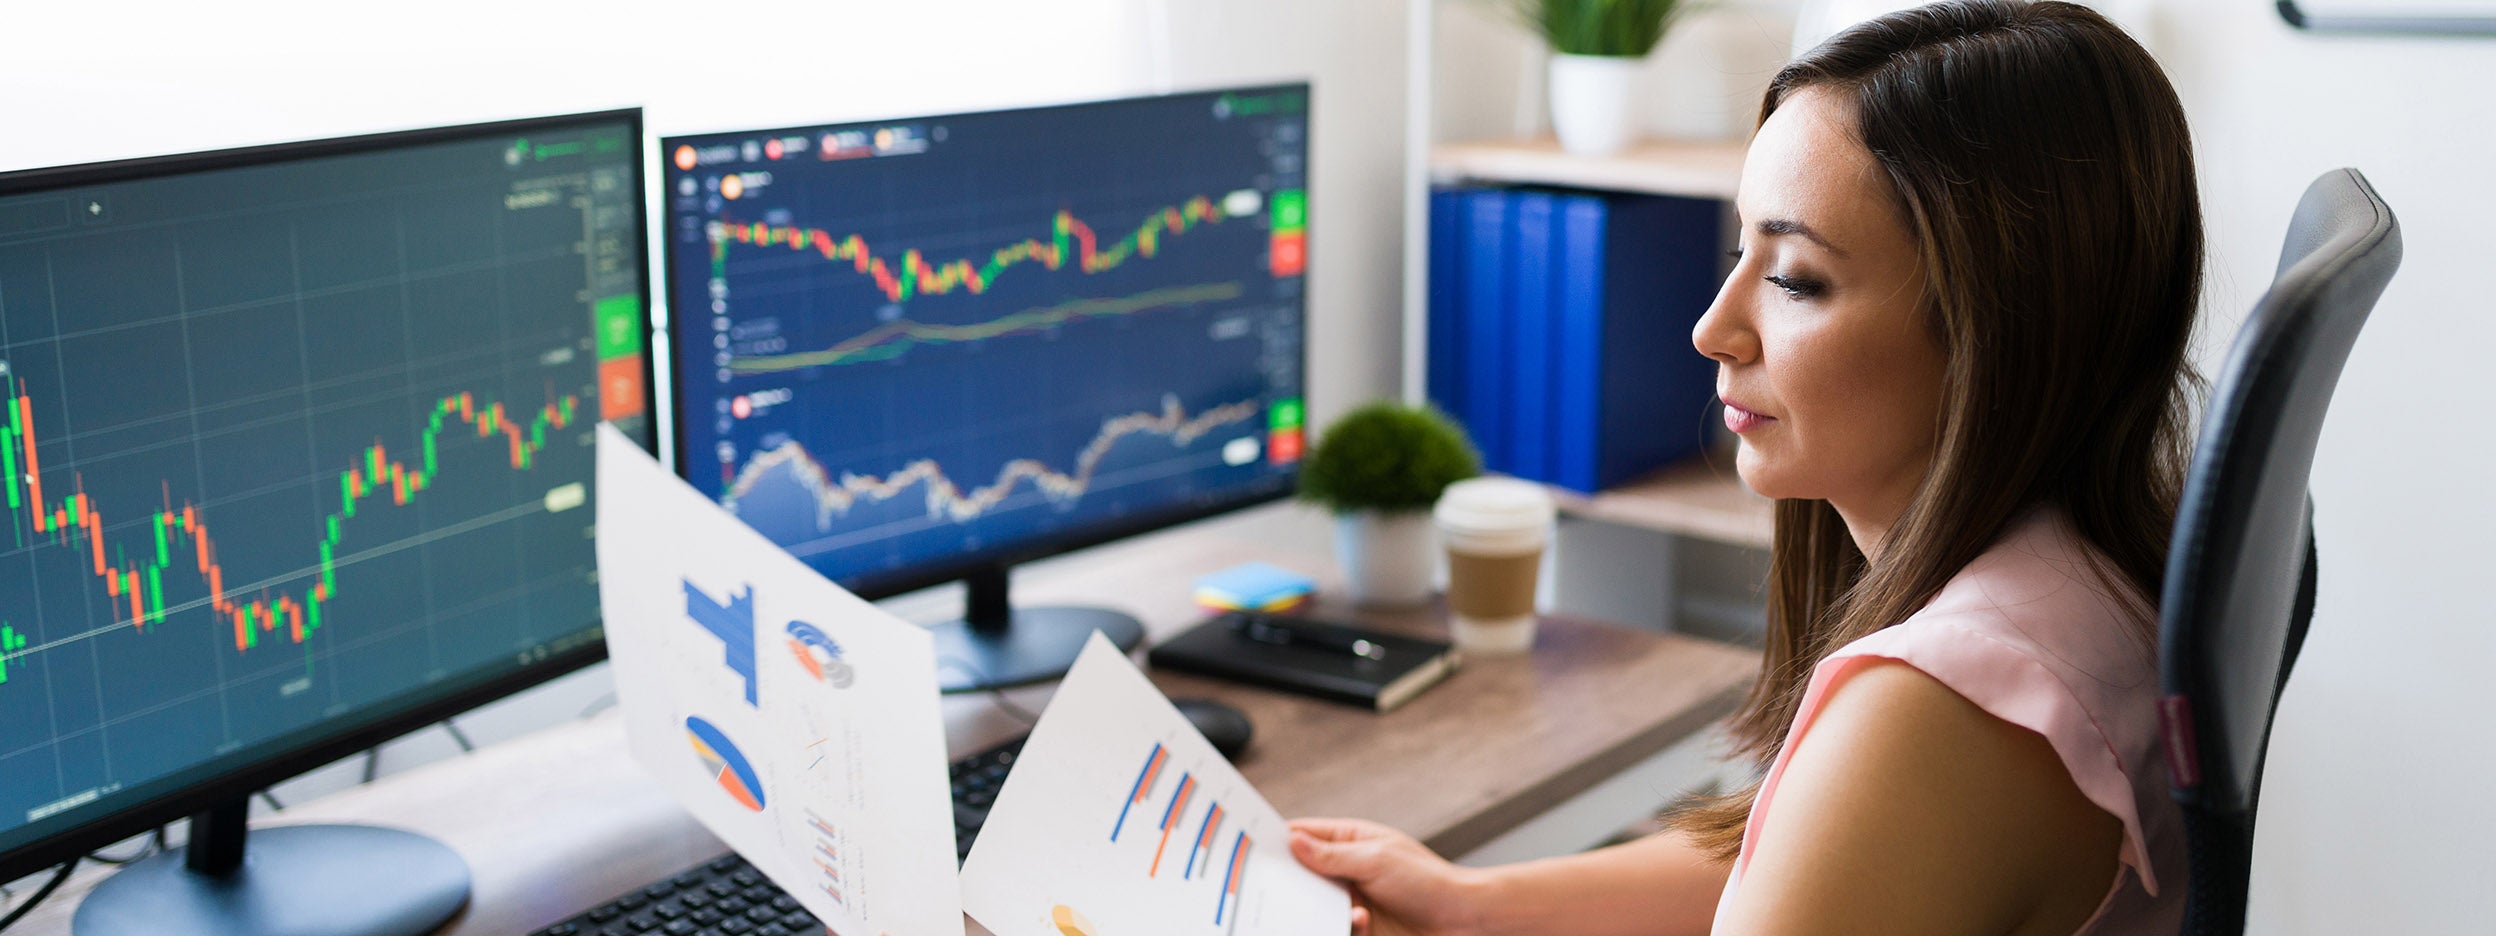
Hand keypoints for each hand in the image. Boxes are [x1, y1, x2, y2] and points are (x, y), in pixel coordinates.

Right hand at [1289, 818, 1490, 935]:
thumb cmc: (1428, 881)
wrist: (1462, 920)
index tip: (1252, 847)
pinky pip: (1334, 926)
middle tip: (1273, 885)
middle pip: (1302, 872)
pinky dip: (1339, 926)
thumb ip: (1332, 854)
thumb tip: (1293, 841)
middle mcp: (1347, 869)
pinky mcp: (1358, 926)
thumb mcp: (1376, 860)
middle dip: (1290, 880)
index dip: (1279, 839)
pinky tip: (1358, 922)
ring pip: (1314, 904)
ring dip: (1316, 908)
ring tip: (1336, 905)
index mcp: (1351, 841)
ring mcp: (1351, 899)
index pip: (1304, 834)